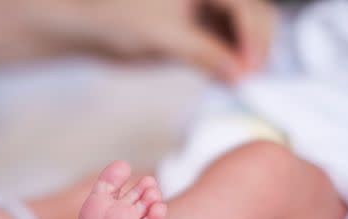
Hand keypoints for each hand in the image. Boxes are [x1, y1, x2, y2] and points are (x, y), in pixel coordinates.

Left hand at [65, 0, 275, 82]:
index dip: (252, 35)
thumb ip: (202, 52)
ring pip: (243, 31)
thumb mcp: (162, 36)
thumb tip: (238, 73)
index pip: (243, 4)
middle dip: (255, 45)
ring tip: (241, 81)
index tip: (250, 67)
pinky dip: (231, 61)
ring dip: (246, 55)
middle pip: (253, 14)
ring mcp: (207, 9)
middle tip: (249, 79)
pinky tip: (229, 78)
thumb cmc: (118, 20)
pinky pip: (227, 44)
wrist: (92, 29)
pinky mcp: (201, 29)